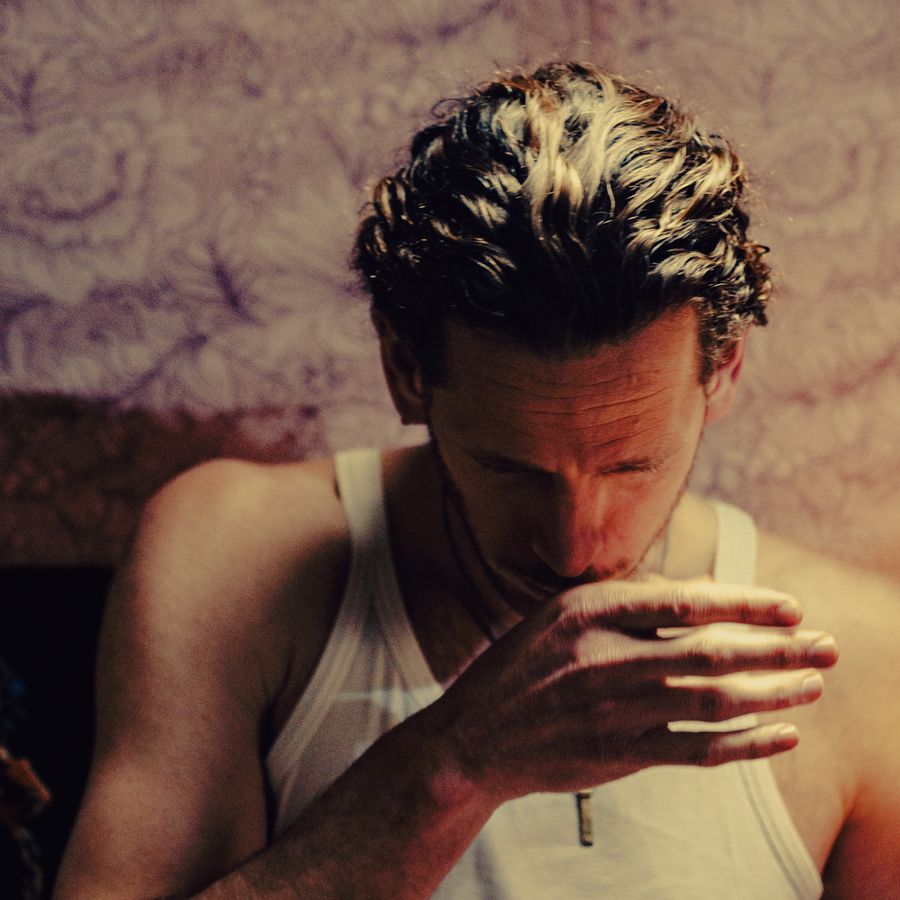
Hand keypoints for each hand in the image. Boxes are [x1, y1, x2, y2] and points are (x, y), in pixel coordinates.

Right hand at [422, 579, 837, 802]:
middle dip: (780, 650)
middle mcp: (605, 657)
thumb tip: (705, 593)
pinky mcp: (620, 754)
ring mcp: (613, 709)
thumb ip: (628, 599)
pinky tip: (780, 736)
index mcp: (591, 610)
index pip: (687, 602)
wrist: (476, 736)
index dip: (747, 604)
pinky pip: (697, 749)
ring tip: (813, 686)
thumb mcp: (563, 612)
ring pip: (713, 701)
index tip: (791, 608)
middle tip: (828, 648)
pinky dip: (744, 744)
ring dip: (774, 694)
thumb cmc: (524, 664)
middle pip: (713, 652)